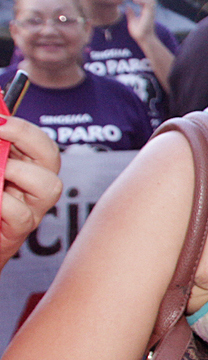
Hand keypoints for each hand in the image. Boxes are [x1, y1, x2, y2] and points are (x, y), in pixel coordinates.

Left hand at [0, 117, 61, 269]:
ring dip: (18, 172)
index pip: (39, 141)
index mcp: (28, 166)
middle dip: (26, 138)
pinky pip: (21, 215)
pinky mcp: (19, 231)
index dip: (22, 127)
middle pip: (51, 157)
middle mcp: (36, 185)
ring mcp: (32, 208)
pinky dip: (4, 204)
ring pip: (49, 186)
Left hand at [125, 0, 158, 44]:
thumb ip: (130, 13)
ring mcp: (151, 12)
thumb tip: (127, 6)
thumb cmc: (138, 32)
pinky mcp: (150, 14)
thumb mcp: (132, 20)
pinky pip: (149, 3)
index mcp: (147, 11)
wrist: (142, 38)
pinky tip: (135, 1)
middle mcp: (150, 10)